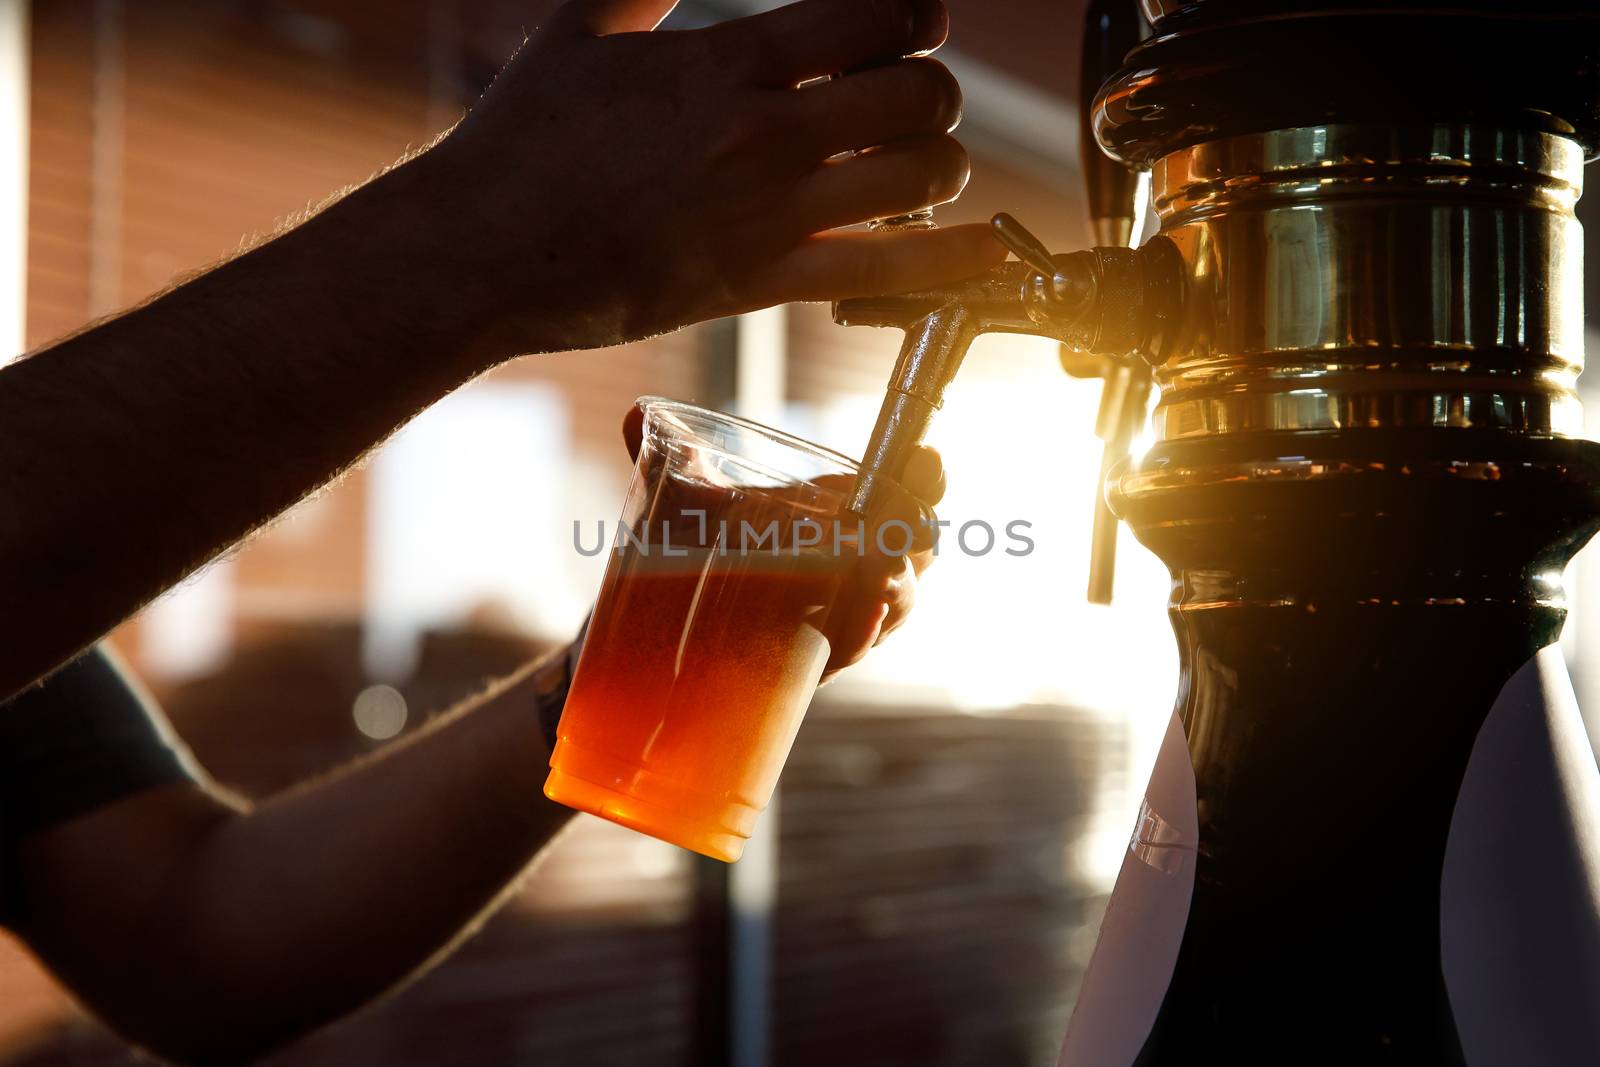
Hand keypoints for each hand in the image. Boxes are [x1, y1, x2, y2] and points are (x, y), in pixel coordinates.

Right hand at [426, 0, 1005, 356]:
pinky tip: (974, 247)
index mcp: (727, 61)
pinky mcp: (763, 283)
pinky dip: (946, 260)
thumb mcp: (582, 31)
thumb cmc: (520, 144)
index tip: (912, 23)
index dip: (918, 11)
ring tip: (919, 167)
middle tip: (915, 101)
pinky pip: (886, 273)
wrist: (481, 251)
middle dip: (934, 92)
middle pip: (920, 94)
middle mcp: (763, 133)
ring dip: (940, 167)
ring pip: (920, 176)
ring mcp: (770, 213)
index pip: (879, 12)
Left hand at [620, 404, 942, 681]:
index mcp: (842, 511)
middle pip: (917, 547)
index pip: (905, 488)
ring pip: (896, 600)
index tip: (925, 458)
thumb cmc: (697, 548)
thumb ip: (665, 454)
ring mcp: (843, 610)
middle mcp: (856, 562)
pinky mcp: (819, 655)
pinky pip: (855, 645)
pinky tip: (863, 617)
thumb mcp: (687, 499)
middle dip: (918, 533)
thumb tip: (634, 411)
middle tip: (899, 524)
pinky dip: (864, 631)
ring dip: (896, 587)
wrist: (660, 626)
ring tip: (880, 576)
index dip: (925, 473)